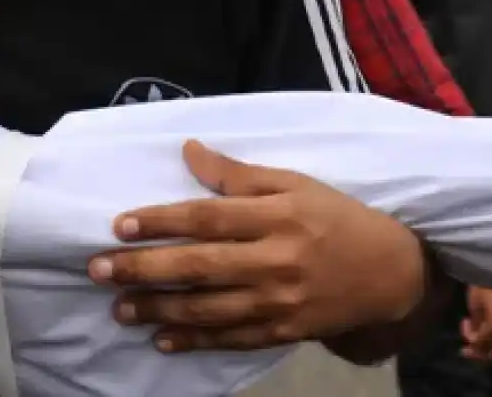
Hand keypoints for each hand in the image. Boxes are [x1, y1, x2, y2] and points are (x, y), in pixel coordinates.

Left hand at [89, 140, 426, 351]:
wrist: (392, 272)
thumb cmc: (335, 217)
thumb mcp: (294, 183)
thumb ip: (237, 174)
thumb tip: (187, 150)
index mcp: (276, 216)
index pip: (208, 218)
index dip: (161, 221)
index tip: (120, 224)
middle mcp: (276, 260)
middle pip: (200, 266)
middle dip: (144, 269)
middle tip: (100, 270)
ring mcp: (281, 300)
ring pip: (210, 308)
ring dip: (160, 310)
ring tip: (119, 308)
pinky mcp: (286, 331)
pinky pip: (234, 338)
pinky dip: (196, 341)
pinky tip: (162, 340)